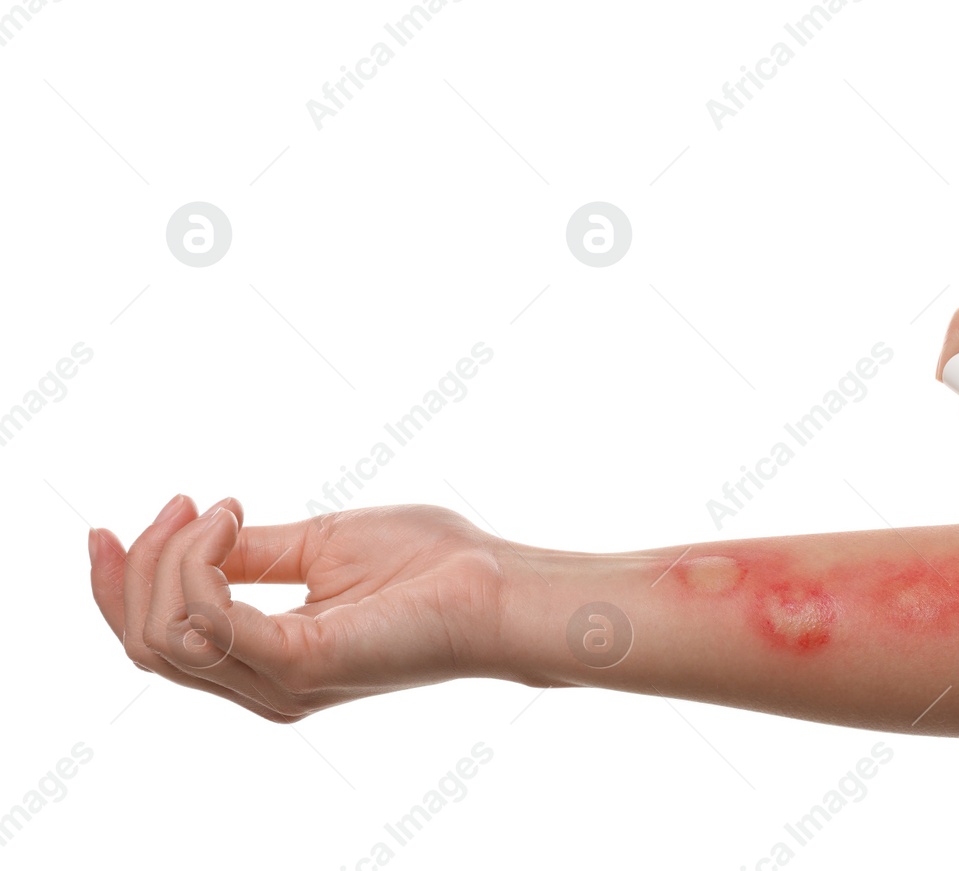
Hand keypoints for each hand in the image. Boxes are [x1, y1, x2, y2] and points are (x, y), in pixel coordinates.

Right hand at [88, 495, 523, 720]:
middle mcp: (263, 685)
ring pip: (162, 632)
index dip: (120, 587)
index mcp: (266, 662)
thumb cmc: (430, 565)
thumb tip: (194, 537)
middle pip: (144, 643)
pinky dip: (202, 559)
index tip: (118, 524)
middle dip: (140, 567)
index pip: (156, 644)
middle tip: (182, 504)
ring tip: (222, 511)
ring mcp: (278, 681)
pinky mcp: (299, 663)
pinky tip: (233, 519)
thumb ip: (252, 553)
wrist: (496, 585)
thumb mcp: (319, 545)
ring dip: (173, 556)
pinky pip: (206, 618)